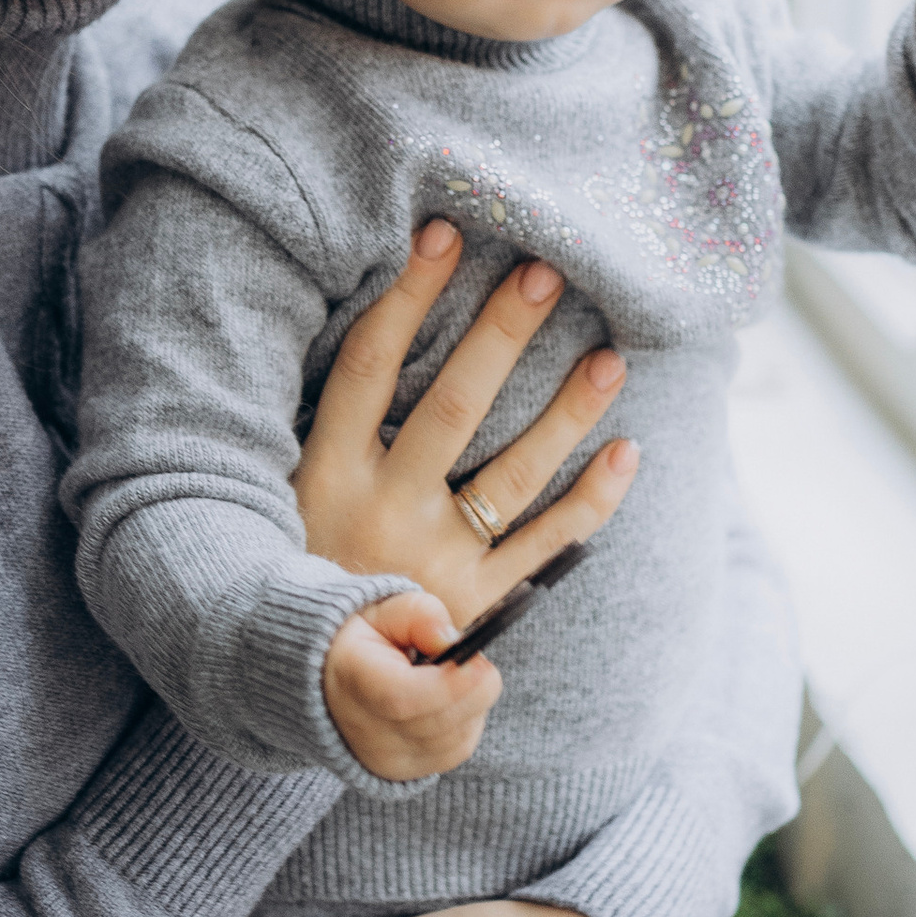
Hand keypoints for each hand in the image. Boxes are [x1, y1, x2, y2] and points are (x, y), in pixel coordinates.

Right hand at [293, 219, 639, 624]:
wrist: (306, 682)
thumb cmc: (304, 561)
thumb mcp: (288, 495)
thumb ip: (331, 428)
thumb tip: (383, 324)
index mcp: (326, 473)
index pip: (368, 366)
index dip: (406, 297)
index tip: (444, 234)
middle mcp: (382, 511)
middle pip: (450, 407)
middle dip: (500, 336)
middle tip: (547, 274)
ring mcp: (435, 561)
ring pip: (511, 474)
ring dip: (566, 412)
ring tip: (612, 359)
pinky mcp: (477, 606)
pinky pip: (546, 546)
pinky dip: (591, 502)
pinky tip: (627, 452)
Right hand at [321, 590, 498, 781]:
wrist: (332, 682)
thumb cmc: (368, 641)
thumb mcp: (387, 611)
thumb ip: (420, 615)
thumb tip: (451, 641)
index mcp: (353, 680)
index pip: (403, 699)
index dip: (450, 685)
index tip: (479, 662)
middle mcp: (364, 729)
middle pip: (438, 722)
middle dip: (473, 688)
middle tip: (472, 658)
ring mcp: (384, 758)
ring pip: (456, 739)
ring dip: (472, 706)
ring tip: (454, 677)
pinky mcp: (405, 772)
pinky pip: (458, 751)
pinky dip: (467, 724)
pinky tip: (452, 701)